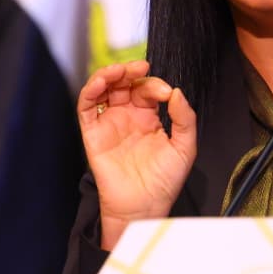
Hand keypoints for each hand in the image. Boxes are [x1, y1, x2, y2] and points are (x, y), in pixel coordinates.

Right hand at [77, 60, 196, 249]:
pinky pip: (86, 106)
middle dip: (130, 71)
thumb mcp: (185, 147)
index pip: (147, 89)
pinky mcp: (93, 133)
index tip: (166, 92)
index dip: (155, 84)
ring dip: (109, 74)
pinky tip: (102, 82)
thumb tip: (177, 92)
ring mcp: (109, 123)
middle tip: (140, 67)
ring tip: (120, 70)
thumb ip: (185, 118)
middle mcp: (128, 117)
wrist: (144, 206)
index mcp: (149, 118)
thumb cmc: (164, 181)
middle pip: (124, 83)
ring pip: (103, 89)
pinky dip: (91, 90)